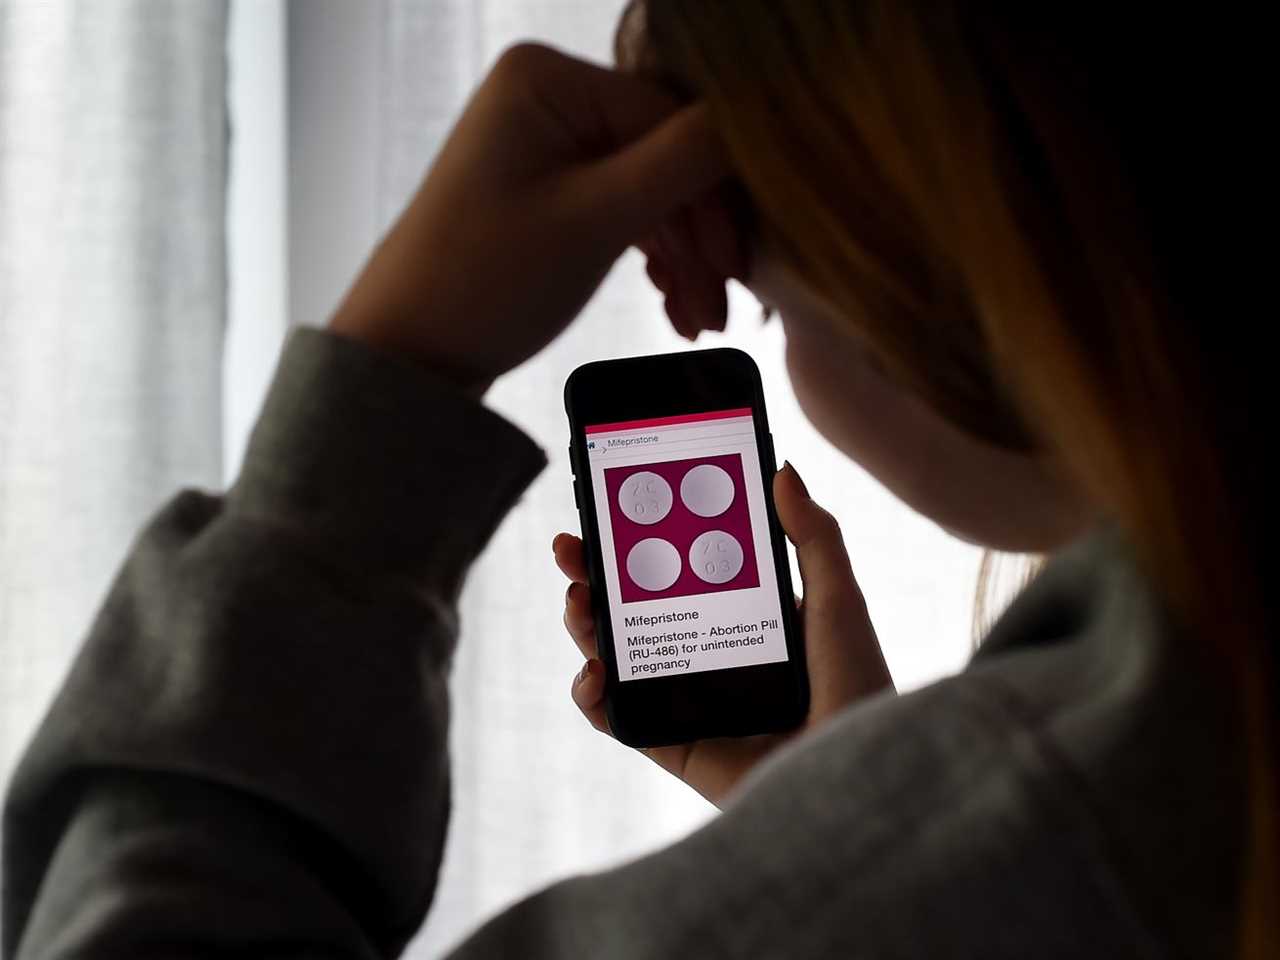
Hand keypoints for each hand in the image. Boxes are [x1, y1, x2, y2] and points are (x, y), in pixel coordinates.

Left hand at [328, 42, 736, 392]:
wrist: (410, 354)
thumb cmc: (487, 281)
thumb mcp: (597, 219)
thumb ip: (684, 162)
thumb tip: (761, 122)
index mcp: (547, 78)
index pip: (672, 118)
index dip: (717, 191)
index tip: (741, 267)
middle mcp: (547, 94)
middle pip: (666, 154)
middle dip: (700, 235)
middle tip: (725, 306)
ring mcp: (547, 142)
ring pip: (651, 188)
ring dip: (685, 256)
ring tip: (698, 321)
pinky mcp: (550, 186)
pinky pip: (624, 209)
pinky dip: (653, 256)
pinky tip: (675, 305)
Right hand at [553, 462, 893, 806]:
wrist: (850, 779)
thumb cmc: (858, 690)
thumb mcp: (839, 603)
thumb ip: (814, 537)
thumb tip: (783, 469)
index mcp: (744, 618)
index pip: (679, 569)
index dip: (642, 540)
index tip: (613, 510)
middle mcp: (710, 655)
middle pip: (636, 607)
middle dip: (596, 575)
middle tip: (570, 546)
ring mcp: (688, 700)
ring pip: (619, 655)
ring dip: (585, 625)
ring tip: (577, 600)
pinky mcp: (674, 745)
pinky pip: (619, 718)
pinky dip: (592, 695)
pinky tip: (594, 671)